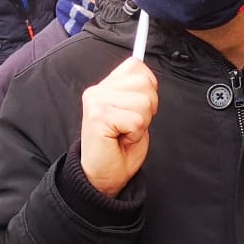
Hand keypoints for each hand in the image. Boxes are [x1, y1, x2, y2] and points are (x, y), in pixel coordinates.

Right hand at [79, 56, 158, 197]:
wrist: (102, 177)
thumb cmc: (119, 149)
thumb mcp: (134, 113)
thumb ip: (137, 91)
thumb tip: (147, 74)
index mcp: (105, 87)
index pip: (136, 66)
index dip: (147, 88)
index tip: (136, 109)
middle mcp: (97, 91)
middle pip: (145, 83)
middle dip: (148, 108)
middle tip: (130, 126)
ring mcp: (96, 102)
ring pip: (144, 102)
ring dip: (141, 123)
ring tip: (125, 133)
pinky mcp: (98, 117)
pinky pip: (137, 120)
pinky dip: (135, 134)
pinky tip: (120, 139)